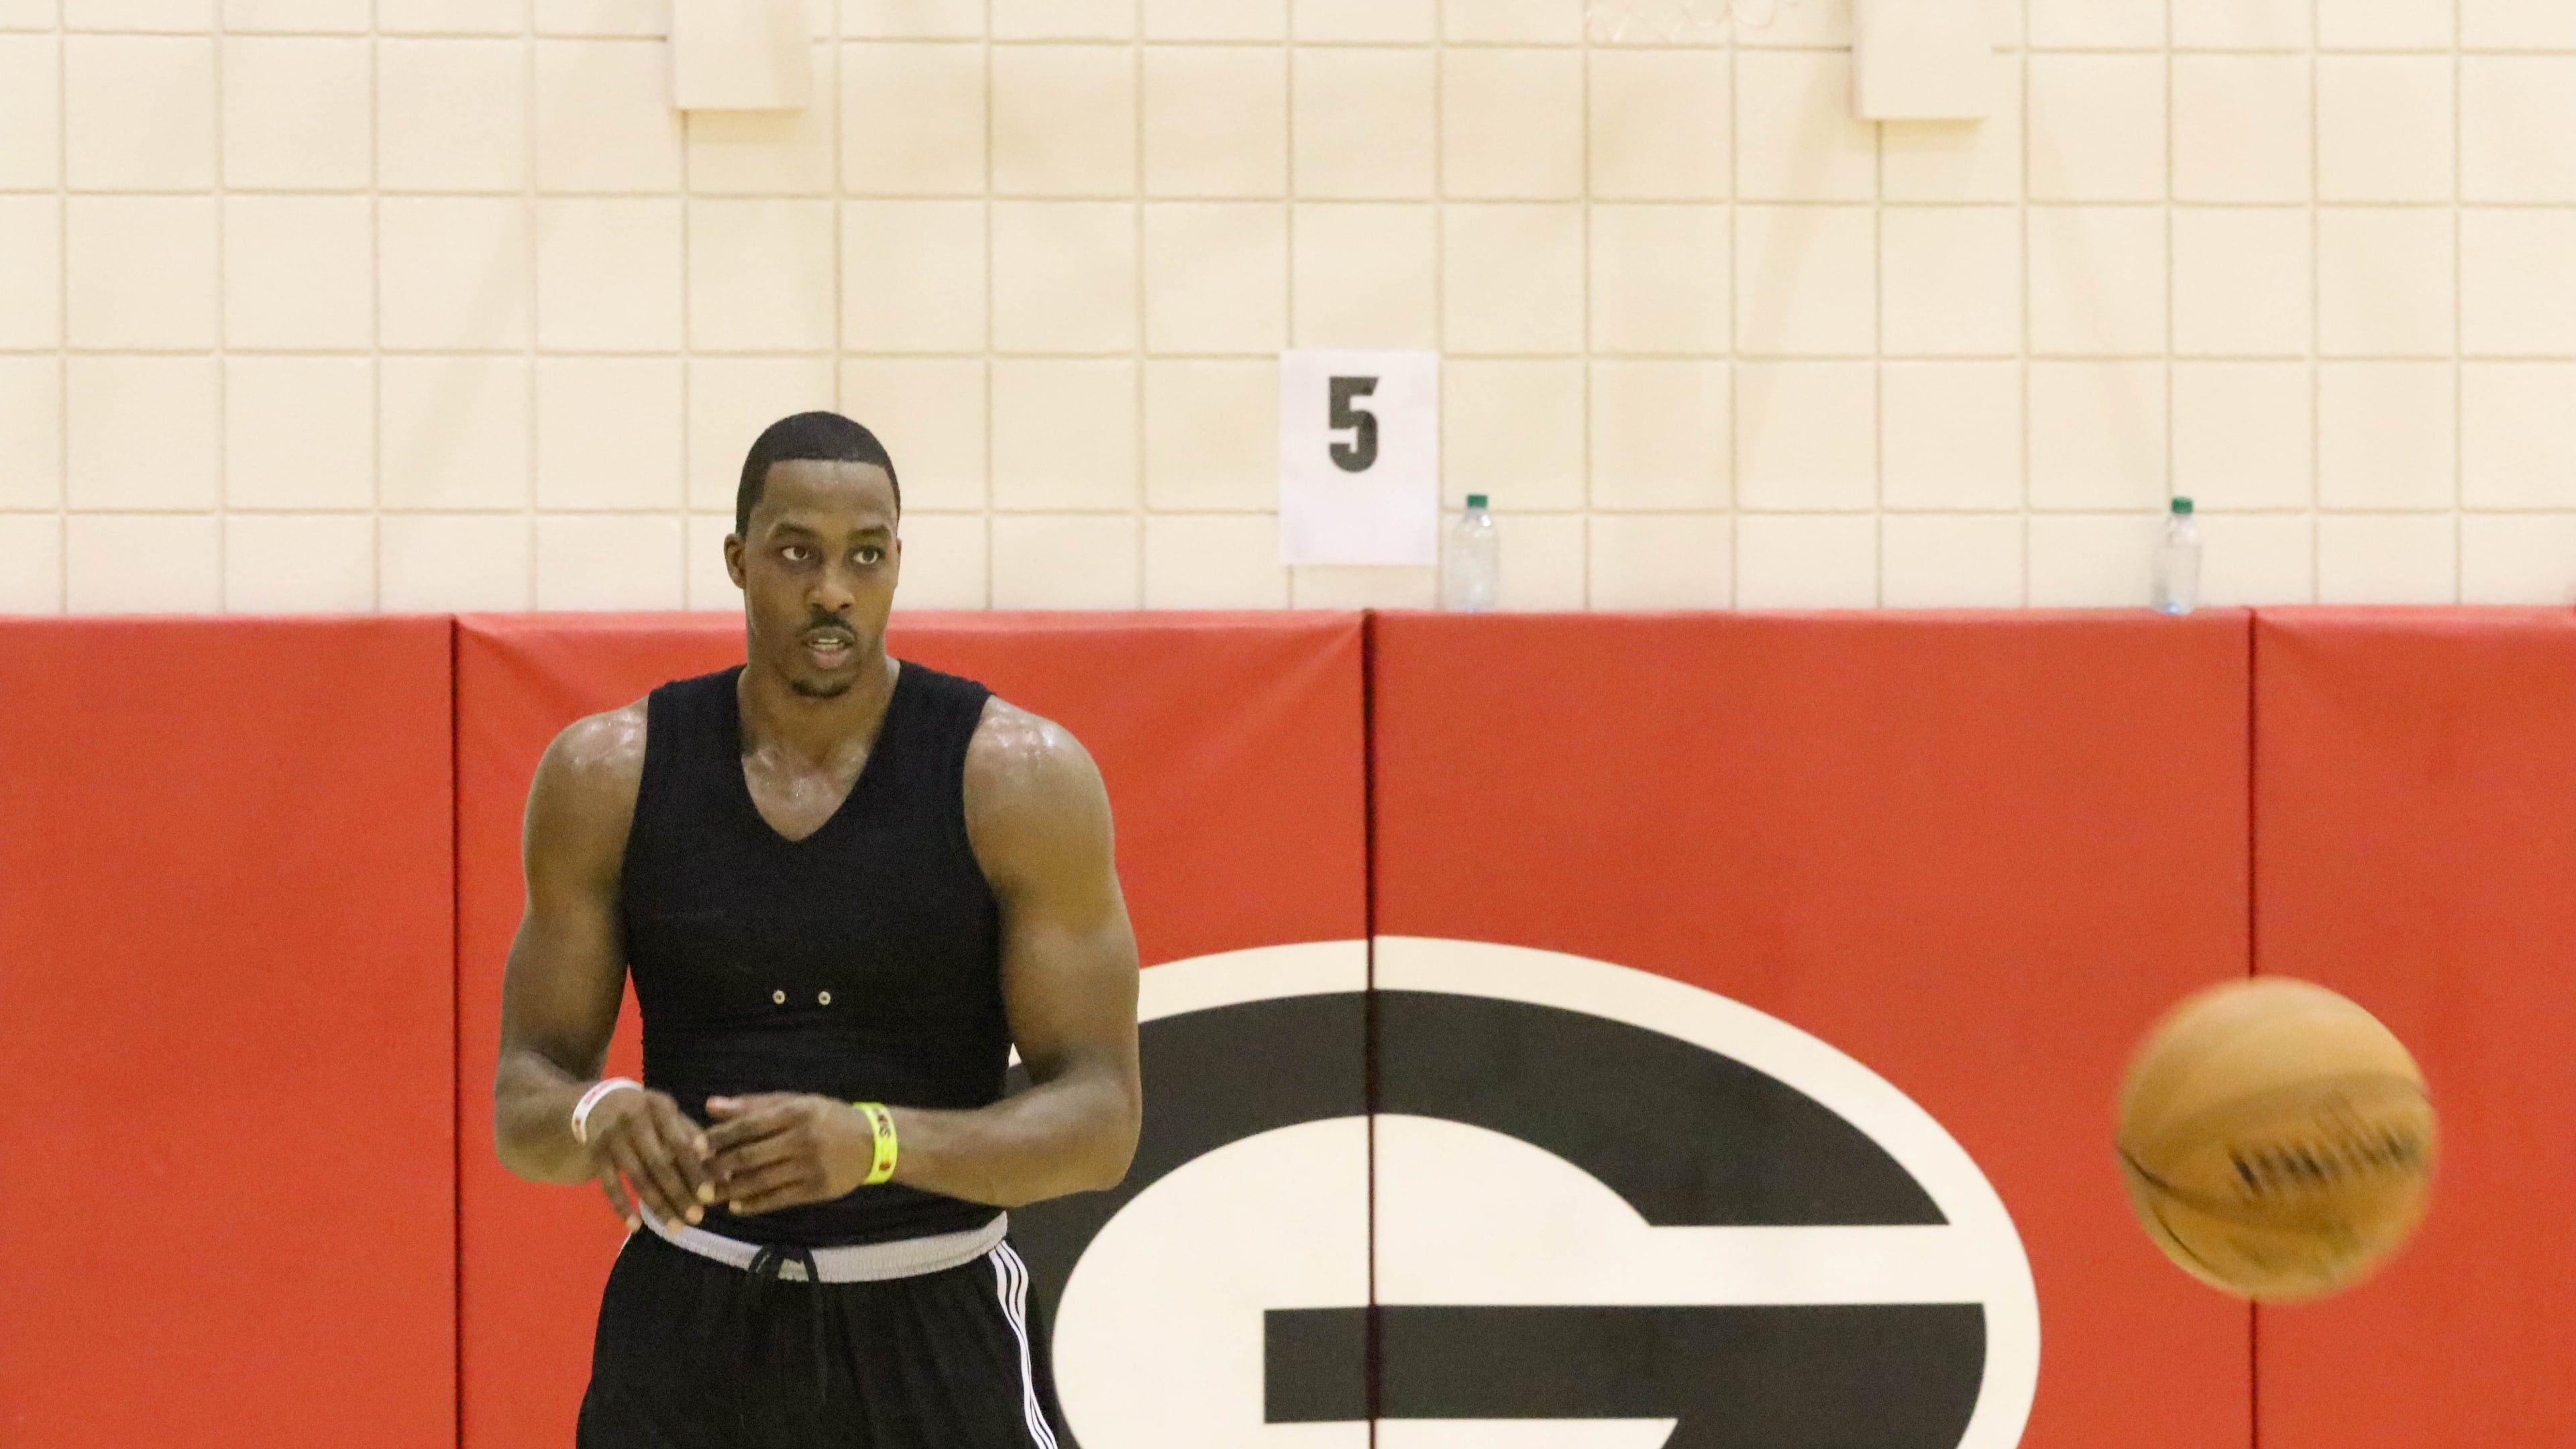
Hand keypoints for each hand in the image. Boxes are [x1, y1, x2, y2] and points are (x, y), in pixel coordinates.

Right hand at [584, 1086, 712, 1230]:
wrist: (600, 1102)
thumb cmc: (648, 1114)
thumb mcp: (671, 1116)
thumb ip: (694, 1141)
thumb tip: (723, 1174)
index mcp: (660, 1107)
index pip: (681, 1144)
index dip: (695, 1170)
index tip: (710, 1195)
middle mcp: (634, 1120)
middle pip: (659, 1163)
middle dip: (679, 1193)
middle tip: (696, 1218)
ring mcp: (612, 1137)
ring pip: (637, 1178)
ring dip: (657, 1205)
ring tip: (675, 1228)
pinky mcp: (596, 1154)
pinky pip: (608, 1185)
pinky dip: (621, 1207)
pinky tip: (635, 1226)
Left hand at [701, 1093, 877, 1214]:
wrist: (874, 1142)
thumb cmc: (827, 1118)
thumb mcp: (795, 1103)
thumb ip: (753, 1105)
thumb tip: (711, 1106)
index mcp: (796, 1112)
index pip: (749, 1125)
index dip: (720, 1136)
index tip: (695, 1146)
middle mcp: (803, 1139)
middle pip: (751, 1155)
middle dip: (719, 1167)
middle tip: (697, 1175)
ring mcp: (810, 1166)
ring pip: (761, 1180)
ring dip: (731, 1190)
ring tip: (709, 1196)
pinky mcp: (816, 1190)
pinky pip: (778, 1199)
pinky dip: (754, 1203)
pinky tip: (736, 1206)